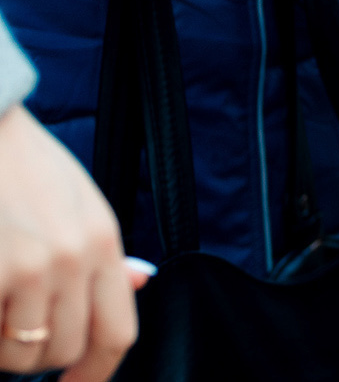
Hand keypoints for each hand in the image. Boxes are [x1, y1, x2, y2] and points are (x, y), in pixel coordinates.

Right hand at [0, 105, 138, 381]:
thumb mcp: (78, 201)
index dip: (95, 373)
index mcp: (102, 241)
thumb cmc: (18, 165)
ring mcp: (31, 268)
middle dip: (36, 356)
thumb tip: (138, 282)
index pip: (117, 333)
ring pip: (20, 356)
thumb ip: (102, 250)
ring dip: (1, 346)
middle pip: (66, 350)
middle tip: (12, 324)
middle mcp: (74, 258)